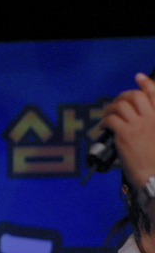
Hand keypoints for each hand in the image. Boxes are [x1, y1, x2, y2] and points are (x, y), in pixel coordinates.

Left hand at [102, 73, 154, 191]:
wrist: (154, 176)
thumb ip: (150, 123)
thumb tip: (136, 117)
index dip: (146, 83)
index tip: (138, 77)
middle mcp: (152, 118)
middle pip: (135, 96)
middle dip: (123, 96)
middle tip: (116, 104)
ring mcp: (139, 125)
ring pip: (121, 105)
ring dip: (110, 109)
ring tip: (107, 116)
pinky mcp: (126, 133)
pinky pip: (111, 119)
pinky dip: (105, 121)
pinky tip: (103, 127)